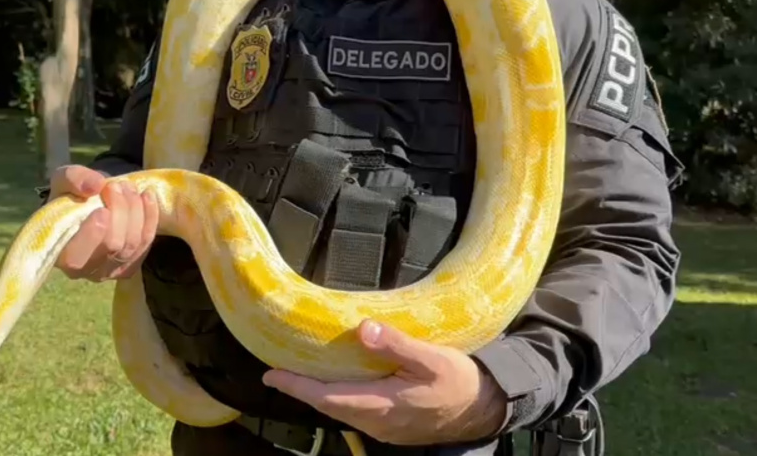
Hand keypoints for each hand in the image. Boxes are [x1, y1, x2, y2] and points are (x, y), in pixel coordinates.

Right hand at [49, 165, 159, 281]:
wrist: (90, 205)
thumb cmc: (69, 198)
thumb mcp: (63, 180)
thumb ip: (73, 179)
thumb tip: (95, 185)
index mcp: (59, 254)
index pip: (76, 257)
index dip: (91, 236)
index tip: (102, 210)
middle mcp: (85, 270)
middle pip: (112, 246)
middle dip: (119, 210)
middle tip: (117, 185)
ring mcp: (111, 270)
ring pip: (132, 243)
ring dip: (135, 210)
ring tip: (129, 187)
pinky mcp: (131, 264)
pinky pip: (146, 242)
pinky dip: (150, 217)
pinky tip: (147, 197)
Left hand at [262, 320, 507, 445]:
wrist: (486, 409)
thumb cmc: (460, 381)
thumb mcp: (431, 357)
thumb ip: (395, 344)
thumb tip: (362, 328)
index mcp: (382, 406)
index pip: (327, 397)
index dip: (297, 386)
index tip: (270, 374)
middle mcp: (377, 422)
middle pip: (328, 405)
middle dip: (301, 388)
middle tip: (278, 368)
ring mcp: (384, 427)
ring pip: (341, 410)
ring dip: (319, 393)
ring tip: (300, 370)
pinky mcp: (391, 425)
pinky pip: (356, 411)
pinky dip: (339, 396)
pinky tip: (338, 380)